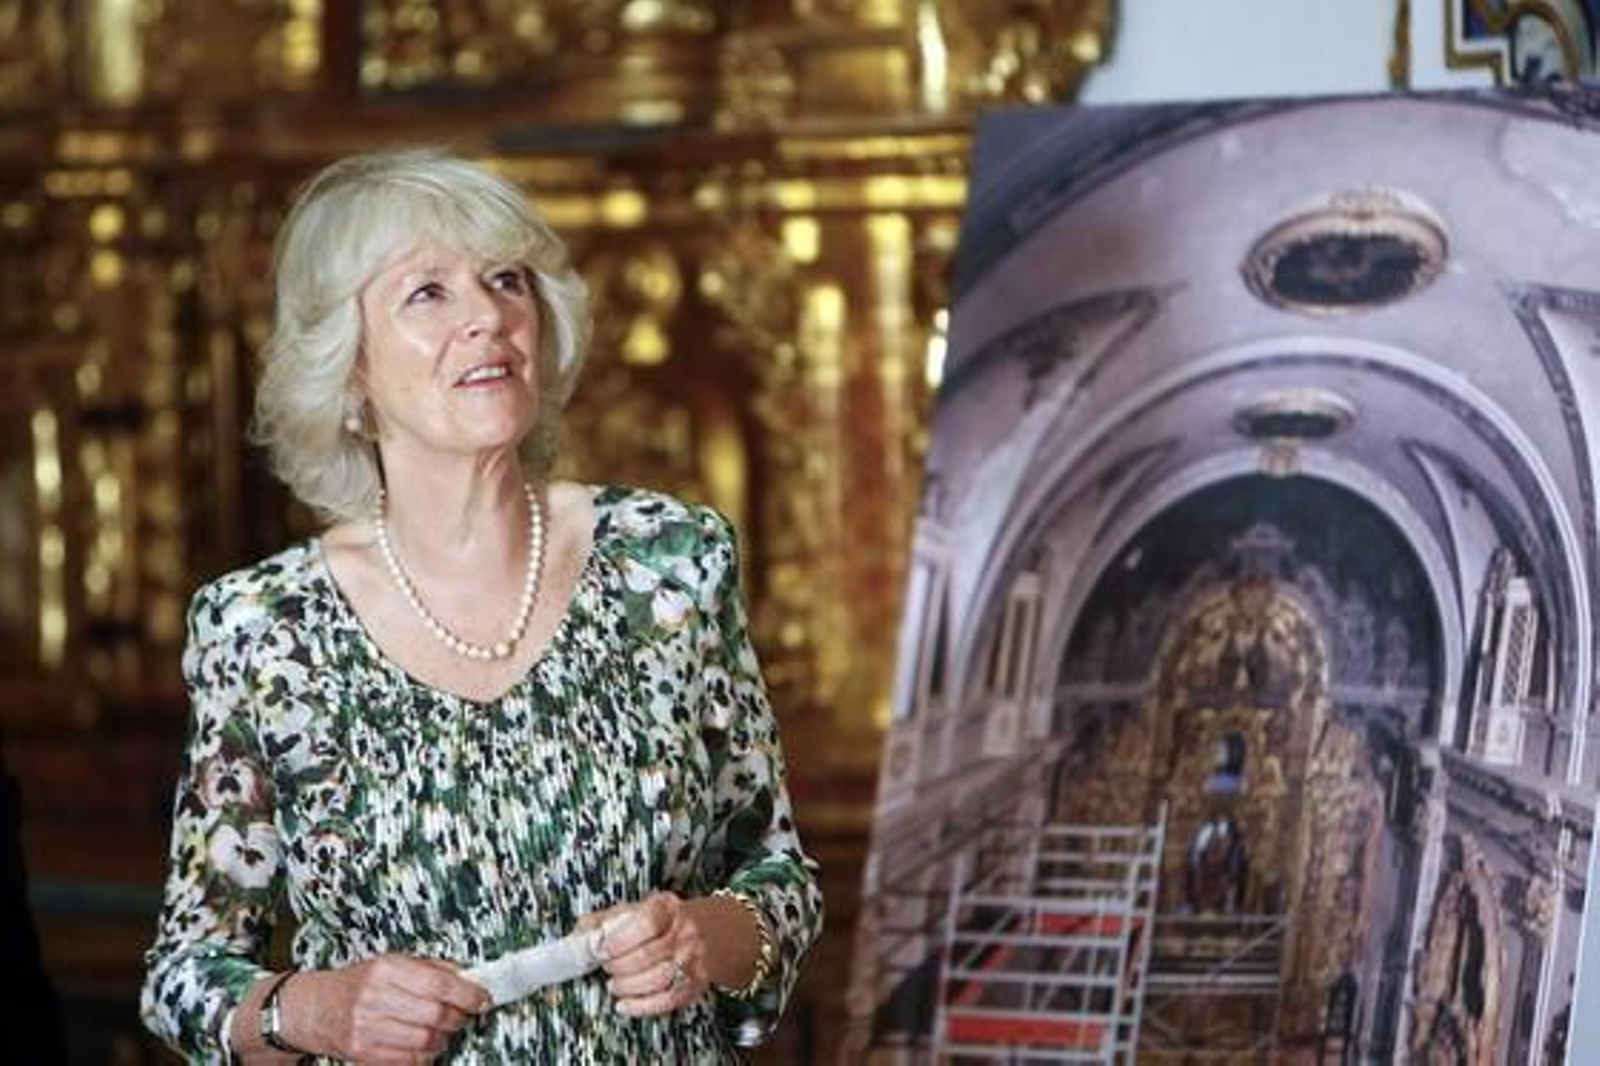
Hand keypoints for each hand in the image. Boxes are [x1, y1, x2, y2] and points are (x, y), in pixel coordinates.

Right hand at [282, 954, 489, 1062]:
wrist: (314, 1008)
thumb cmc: (356, 983)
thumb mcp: (391, 962)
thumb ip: (430, 968)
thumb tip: (466, 976)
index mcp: (386, 969)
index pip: (438, 983)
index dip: (468, 993)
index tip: (482, 997)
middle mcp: (375, 998)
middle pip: (435, 1014)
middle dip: (459, 1016)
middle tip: (466, 1013)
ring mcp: (368, 1029)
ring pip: (426, 1040)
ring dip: (444, 1037)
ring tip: (444, 1028)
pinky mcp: (364, 1053)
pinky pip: (409, 1060)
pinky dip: (426, 1054)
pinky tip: (426, 1044)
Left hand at [578, 892, 707, 1017]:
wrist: (715, 932)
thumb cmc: (670, 920)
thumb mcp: (640, 909)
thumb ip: (607, 920)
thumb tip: (578, 935)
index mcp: (669, 908)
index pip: (646, 922)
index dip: (620, 941)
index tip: (602, 950)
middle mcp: (685, 933)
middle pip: (648, 955)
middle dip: (619, 966)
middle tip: (607, 967)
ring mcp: (693, 960)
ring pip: (657, 979)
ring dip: (628, 987)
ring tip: (614, 985)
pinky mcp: (696, 984)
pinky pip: (668, 1000)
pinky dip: (642, 1007)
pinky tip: (624, 1005)